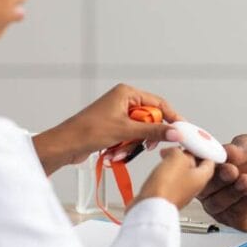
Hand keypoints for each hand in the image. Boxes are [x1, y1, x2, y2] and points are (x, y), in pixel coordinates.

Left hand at [32, 83, 184, 174]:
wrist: (64, 146)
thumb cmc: (87, 131)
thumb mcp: (126, 131)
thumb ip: (154, 131)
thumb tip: (176, 132)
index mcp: (127, 93)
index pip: (159, 104)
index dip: (171, 118)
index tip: (181, 131)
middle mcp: (123, 101)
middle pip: (150, 119)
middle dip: (146, 135)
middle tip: (146, 145)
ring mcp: (118, 115)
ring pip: (140, 131)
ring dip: (132, 144)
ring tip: (120, 150)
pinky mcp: (113, 128)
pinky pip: (129, 138)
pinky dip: (124, 147)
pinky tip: (113, 153)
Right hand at [134, 147, 214, 209]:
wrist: (149, 209)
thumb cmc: (166, 189)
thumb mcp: (177, 159)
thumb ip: (180, 151)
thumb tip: (177, 151)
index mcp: (202, 177)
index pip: (210, 160)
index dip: (203, 148)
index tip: (195, 142)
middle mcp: (194, 186)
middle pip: (195, 166)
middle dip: (186, 154)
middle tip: (178, 147)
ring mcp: (180, 192)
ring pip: (181, 172)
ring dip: (174, 162)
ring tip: (166, 155)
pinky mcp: (167, 195)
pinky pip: (170, 180)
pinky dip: (165, 172)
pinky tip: (158, 168)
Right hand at [196, 134, 246, 231]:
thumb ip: (239, 147)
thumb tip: (228, 149)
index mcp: (209, 168)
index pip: (197, 167)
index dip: (204, 163)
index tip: (215, 159)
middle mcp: (210, 190)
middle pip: (205, 188)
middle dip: (219, 179)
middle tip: (231, 171)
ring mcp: (220, 207)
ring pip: (218, 202)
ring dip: (234, 191)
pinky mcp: (235, 220)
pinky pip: (236, 213)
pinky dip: (246, 201)